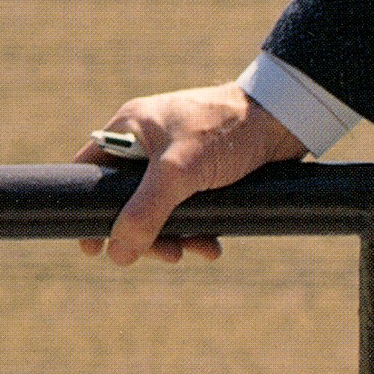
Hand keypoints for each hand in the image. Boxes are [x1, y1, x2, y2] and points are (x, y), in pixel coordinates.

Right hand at [74, 84, 305, 264]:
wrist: (285, 118)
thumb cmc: (227, 129)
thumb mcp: (179, 171)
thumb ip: (145, 212)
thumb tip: (117, 255)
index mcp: (132, 128)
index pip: (90, 172)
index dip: (87, 209)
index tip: (94, 247)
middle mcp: (150, 143)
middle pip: (126, 202)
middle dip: (145, 235)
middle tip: (168, 254)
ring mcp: (177, 159)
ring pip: (159, 212)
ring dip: (174, 237)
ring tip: (196, 249)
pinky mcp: (203, 173)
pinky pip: (186, 211)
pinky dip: (195, 230)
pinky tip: (211, 246)